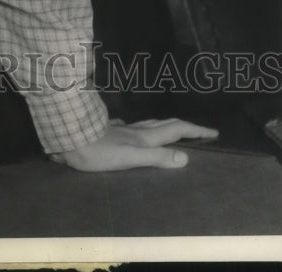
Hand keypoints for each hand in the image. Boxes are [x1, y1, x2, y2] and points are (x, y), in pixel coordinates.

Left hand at [51, 118, 218, 171]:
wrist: (68, 137)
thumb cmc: (97, 151)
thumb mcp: (129, 158)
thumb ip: (156, 157)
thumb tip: (185, 157)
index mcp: (143, 137)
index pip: (175, 130)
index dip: (195, 131)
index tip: (214, 132)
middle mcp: (134, 130)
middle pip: (164, 124)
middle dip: (185, 126)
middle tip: (200, 130)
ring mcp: (120, 129)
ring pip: (148, 124)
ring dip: (164, 125)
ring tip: (172, 128)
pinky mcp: (106, 131)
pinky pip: (128, 127)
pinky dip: (138, 128)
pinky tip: (130, 128)